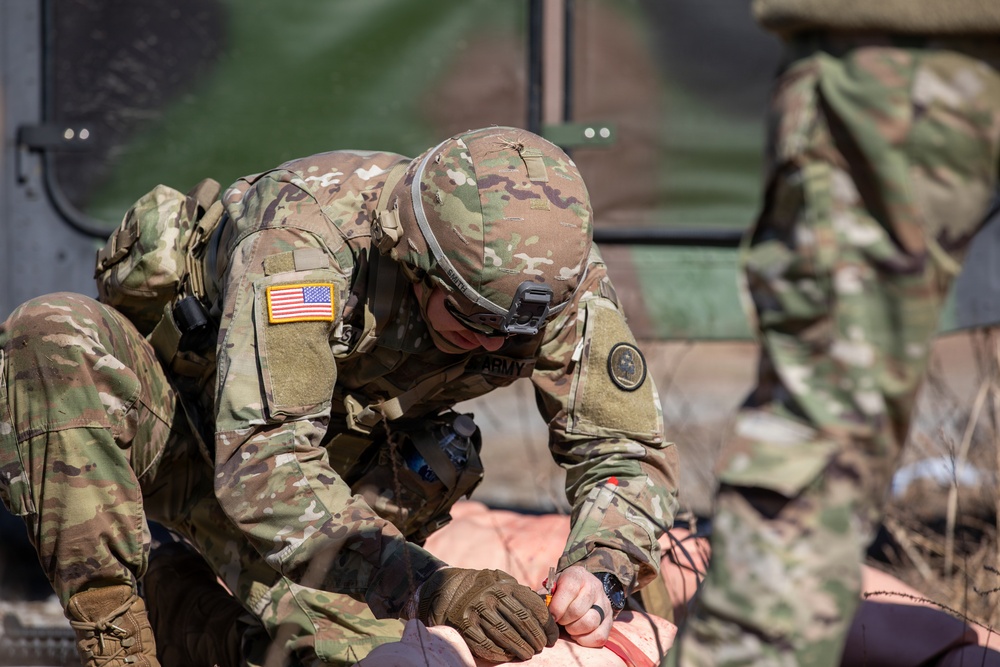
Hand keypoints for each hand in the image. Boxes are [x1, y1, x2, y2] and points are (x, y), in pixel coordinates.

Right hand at [416, 568, 558, 662]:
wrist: (446, 588)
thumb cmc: (481, 588)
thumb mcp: (500, 582)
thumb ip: (519, 592)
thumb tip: (545, 609)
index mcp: (504, 585)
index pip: (533, 607)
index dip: (546, 625)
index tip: (552, 636)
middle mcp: (491, 597)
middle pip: (522, 622)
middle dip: (536, 638)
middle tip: (541, 647)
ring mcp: (477, 611)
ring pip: (506, 635)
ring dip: (520, 648)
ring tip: (528, 654)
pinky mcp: (465, 626)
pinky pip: (486, 644)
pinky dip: (499, 653)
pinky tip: (508, 656)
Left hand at [545, 566, 610, 647]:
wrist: (583, 589)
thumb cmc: (562, 591)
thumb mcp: (553, 587)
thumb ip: (544, 597)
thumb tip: (538, 611)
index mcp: (577, 575)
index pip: (569, 589)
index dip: (557, 606)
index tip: (551, 615)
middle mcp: (594, 586)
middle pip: (578, 610)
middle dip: (564, 620)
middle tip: (560, 621)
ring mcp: (604, 603)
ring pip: (590, 623)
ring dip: (574, 630)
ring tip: (568, 627)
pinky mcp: (610, 620)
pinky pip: (600, 636)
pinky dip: (585, 640)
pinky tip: (578, 634)